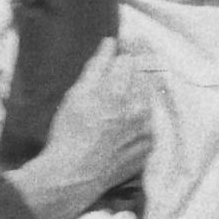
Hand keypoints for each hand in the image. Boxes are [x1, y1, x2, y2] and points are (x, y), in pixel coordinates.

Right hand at [6, 36, 150, 218]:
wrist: (75, 175)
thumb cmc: (69, 132)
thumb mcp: (77, 94)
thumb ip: (97, 66)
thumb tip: (110, 43)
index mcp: (120, 90)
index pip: (129, 59)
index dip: (122, 54)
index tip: (116, 53)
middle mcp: (139, 107)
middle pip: (142, 77)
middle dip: (131, 74)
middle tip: (112, 82)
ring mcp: (147, 129)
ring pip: (147, 100)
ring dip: (136, 96)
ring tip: (114, 107)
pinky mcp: (149, 147)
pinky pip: (148, 124)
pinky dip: (139, 120)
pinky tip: (121, 127)